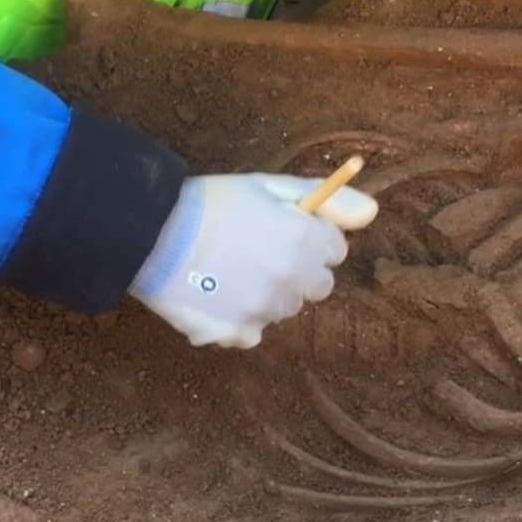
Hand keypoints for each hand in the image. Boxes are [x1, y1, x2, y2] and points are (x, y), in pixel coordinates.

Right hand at [130, 174, 377, 348]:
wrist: (148, 232)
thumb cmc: (212, 203)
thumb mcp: (271, 187)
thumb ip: (327, 200)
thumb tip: (374, 213)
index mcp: (306, 242)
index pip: (335, 251)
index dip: (309, 237)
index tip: (281, 230)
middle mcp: (292, 281)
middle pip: (317, 286)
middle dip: (297, 270)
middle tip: (256, 252)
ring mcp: (265, 311)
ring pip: (284, 309)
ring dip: (268, 295)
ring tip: (229, 271)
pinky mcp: (236, 334)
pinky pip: (253, 333)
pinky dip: (238, 320)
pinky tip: (214, 295)